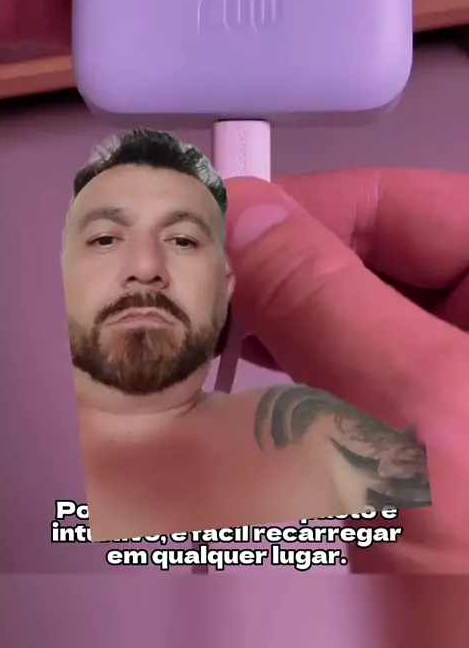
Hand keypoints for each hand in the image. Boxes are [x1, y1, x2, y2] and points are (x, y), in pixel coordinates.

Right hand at [225, 169, 468, 572]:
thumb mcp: (422, 415)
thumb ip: (328, 301)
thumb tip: (255, 222)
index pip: (399, 204)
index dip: (302, 207)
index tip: (218, 223)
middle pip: (365, 264)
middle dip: (277, 280)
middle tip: (203, 290)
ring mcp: (450, 389)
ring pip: (343, 327)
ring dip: (273, 337)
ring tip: (214, 343)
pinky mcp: (417, 443)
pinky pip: (338, 390)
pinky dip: (285, 393)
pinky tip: (249, 401)